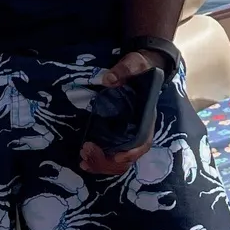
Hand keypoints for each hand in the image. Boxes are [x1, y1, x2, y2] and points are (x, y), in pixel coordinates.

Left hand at [79, 49, 165, 175]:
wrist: (140, 68)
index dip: (132, 152)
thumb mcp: (134, 64)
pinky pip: (110, 157)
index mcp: (146, 117)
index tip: (117, 156)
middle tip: (87, 151)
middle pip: (128, 158)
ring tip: (83, 158)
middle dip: (107, 161)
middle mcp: (139, 130)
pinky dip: (99, 162)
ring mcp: (128, 135)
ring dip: (101, 164)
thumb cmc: (139, 68)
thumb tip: (109, 79)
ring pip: (118, 162)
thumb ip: (123, 70)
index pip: (144, 142)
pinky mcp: (118, 135)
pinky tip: (84, 161)